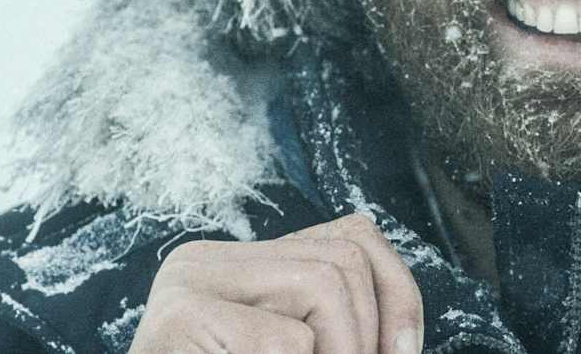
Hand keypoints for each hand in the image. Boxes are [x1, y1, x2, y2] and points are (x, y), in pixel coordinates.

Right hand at [129, 213, 423, 353]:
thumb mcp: (296, 349)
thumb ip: (335, 325)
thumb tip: (405, 341)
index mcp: (237, 264)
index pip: (353, 238)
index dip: (398, 295)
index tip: (401, 352)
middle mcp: (205, 261)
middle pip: (343, 262)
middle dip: (370, 334)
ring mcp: (185, 285)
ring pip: (324, 287)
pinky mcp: (175, 321)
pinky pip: (283, 344)